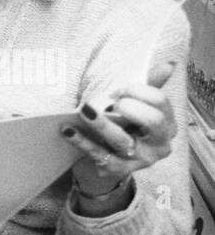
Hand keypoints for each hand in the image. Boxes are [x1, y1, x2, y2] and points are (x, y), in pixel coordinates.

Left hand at [62, 60, 177, 195]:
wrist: (109, 158)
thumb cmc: (125, 126)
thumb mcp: (139, 106)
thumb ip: (150, 86)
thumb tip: (168, 64)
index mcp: (168, 123)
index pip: (160, 101)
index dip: (138, 91)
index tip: (118, 89)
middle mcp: (160, 143)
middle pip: (152, 121)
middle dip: (130, 107)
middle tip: (109, 101)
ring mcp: (140, 159)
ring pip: (122, 139)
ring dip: (101, 124)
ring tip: (83, 110)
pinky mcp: (117, 170)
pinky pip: (97, 154)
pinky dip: (81, 141)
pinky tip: (67, 129)